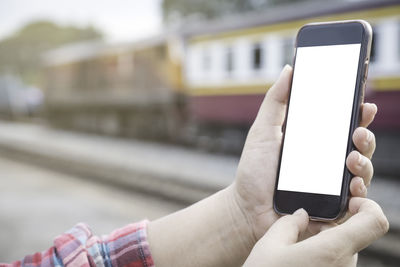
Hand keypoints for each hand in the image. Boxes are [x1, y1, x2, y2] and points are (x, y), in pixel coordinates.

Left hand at [231, 65, 377, 240]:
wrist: (246, 209)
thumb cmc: (253, 171)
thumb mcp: (263, 131)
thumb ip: (276, 101)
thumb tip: (290, 69)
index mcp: (314, 144)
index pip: (343, 126)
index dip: (357, 115)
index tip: (364, 104)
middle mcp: (327, 163)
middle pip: (358, 147)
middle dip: (365, 137)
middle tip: (357, 132)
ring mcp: (332, 187)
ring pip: (361, 172)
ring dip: (364, 163)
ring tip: (352, 159)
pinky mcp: (332, 210)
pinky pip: (355, 203)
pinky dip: (359, 194)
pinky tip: (353, 187)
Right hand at [243, 198, 388, 266]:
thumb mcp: (269, 246)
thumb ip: (288, 223)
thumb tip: (300, 215)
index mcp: (333, 250)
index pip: (375, 221)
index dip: (367, 205)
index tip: (348, 202)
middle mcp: (344, 266)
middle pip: (354, 235)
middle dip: (333, 226)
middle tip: (306, 225)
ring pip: (342, 250)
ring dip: (324, 242)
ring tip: (295, 248)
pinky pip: (335, 264)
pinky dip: (322, 257)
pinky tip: (296, 262)